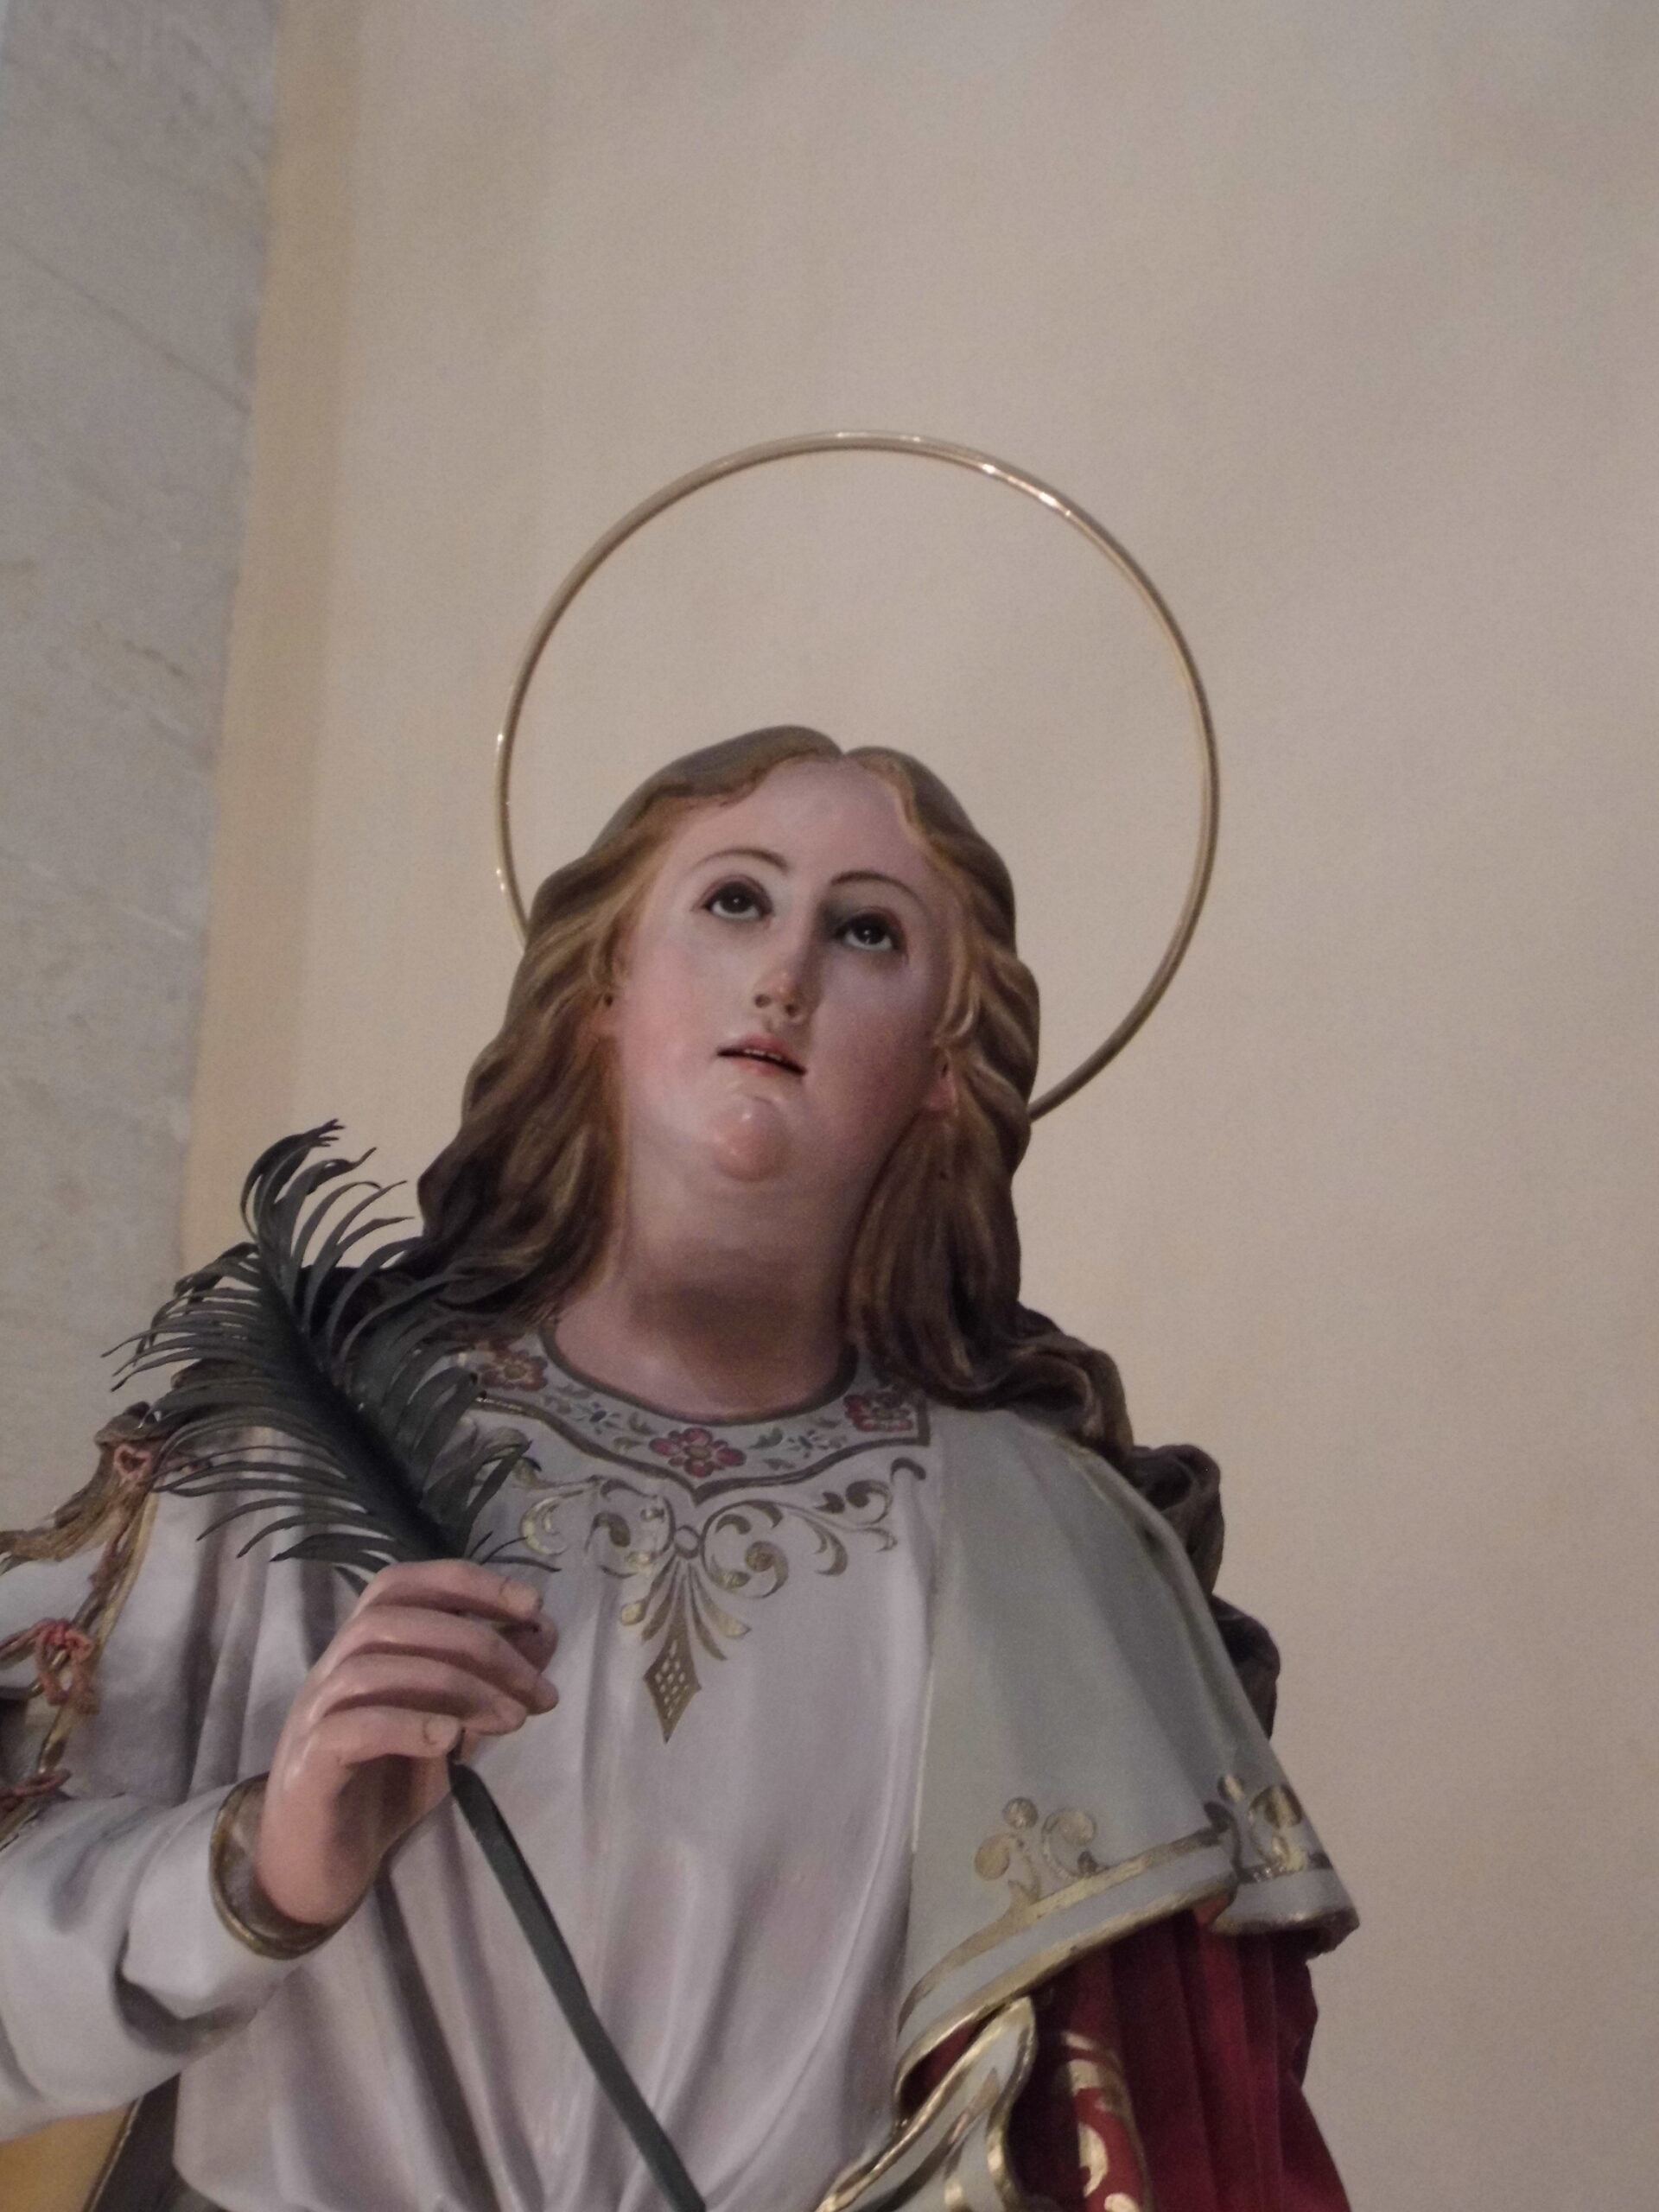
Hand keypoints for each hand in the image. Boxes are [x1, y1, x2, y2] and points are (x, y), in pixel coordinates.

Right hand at [252, 1560, 557, 1927]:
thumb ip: (489, 1680)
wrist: (320, 1868)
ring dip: (457, 1686)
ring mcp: (315, 1715)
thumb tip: (542, 1631)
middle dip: (480, 1643)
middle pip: (397, 1620)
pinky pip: (350, 1728)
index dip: (467, 1583)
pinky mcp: (309, 1767)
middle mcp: (334, 1669)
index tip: (532, 1604)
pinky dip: (406, 1724)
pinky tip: (451, 1741)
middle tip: (536, 1691)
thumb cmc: (386, 1785)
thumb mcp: (453, 1727)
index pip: (404, 1584)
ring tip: (512, 1720)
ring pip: (373, 1668)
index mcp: (367, 1650)